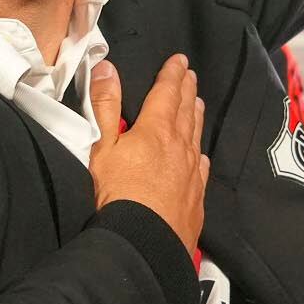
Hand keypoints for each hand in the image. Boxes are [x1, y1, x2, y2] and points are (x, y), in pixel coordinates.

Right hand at [88, 55, 207, 254]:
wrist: (144, 243)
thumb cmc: (116, 195)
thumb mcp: (101, 147)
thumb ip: (104, 106)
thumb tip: (108, 67)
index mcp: (156, 130)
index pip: (167, 93)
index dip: (172, 74)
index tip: (179, 60)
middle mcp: (180, 147)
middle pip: (186, 111)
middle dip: (187, 90)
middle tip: (191, 75)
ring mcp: (191, 173)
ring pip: (196, 136)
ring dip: (196, 116)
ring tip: (198, 103)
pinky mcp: (196, 197)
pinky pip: (201, 167)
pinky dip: (200, 153)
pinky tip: (201, 155)